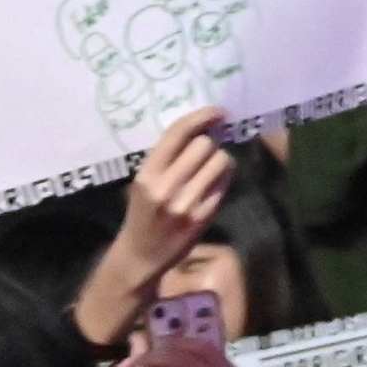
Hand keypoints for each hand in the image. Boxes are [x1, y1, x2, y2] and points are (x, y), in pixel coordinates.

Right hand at [113, 110, 233, 284]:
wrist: (141, 255)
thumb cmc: (143, 212)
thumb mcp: (144, 182)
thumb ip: (167, 158)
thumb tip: (201, 127)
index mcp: (147, 174)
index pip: (177, 134)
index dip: (201, 117)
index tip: (218, 112)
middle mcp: (165, 187)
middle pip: (204, 145)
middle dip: (211, 143)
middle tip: (208, 150)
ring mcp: (185, 204)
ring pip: (220, 162)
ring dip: (222, 160)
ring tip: (212, 168)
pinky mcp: (202, 218)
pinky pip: (224, 185)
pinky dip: (224, 179)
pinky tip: (214, 183)